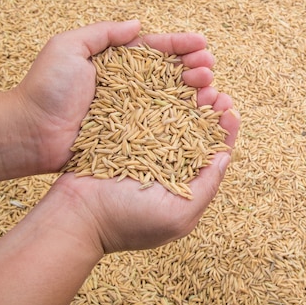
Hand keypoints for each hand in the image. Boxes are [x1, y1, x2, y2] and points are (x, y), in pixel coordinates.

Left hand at [13, 20, 216, 173]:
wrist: (30, 133)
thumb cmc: (46, 88)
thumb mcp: (67, 47)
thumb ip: (103, 33)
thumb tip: (138, 24)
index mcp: (117, 63)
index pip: (155, 50)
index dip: (180, 45)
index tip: (202, 43)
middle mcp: (130, 86)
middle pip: (170, 73)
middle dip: (195, 67)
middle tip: (208, 69)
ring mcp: (133, 112)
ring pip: (173, 98)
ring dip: (196, 92)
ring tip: (211, 89)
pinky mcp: (134, 136)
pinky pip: (164, 126)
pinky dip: (186, 120)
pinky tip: (203, 115)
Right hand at [48, 88, 239, 252]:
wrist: (75, 216)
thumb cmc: (127, 222)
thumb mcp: (179, 215)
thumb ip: (207, 187)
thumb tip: (225, 157)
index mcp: (184, 184)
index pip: (211, 155)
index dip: (223, 133)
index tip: (231, 111)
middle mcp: (167, 164)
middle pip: (194, 132)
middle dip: (208, 111)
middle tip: (215, 91)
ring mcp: (144, 149)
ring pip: (172, 118)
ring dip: (187, 100)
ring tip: (198, 82)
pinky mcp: (122, 136)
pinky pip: (144, 114)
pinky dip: (158, 97)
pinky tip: (168, 82)